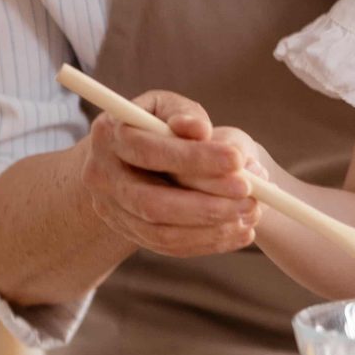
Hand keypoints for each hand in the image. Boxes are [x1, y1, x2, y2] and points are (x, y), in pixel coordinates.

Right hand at [80, 90, 262, 256]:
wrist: (126, 158)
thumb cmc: (157, 124)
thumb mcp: (167, 107)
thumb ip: (185, 113)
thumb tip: (199, 129)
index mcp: (109, 135)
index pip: (149, 151)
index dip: (194, 157)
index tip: (237, 159)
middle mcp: (102, 177)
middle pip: (152, 203)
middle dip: (206, 203)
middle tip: (251, 197)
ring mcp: (112, 211)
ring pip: (162, 233)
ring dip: (212, 228)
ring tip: (252, 213)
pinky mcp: (129, 233)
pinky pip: (170, 247)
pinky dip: (208, 242)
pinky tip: (240, 232)